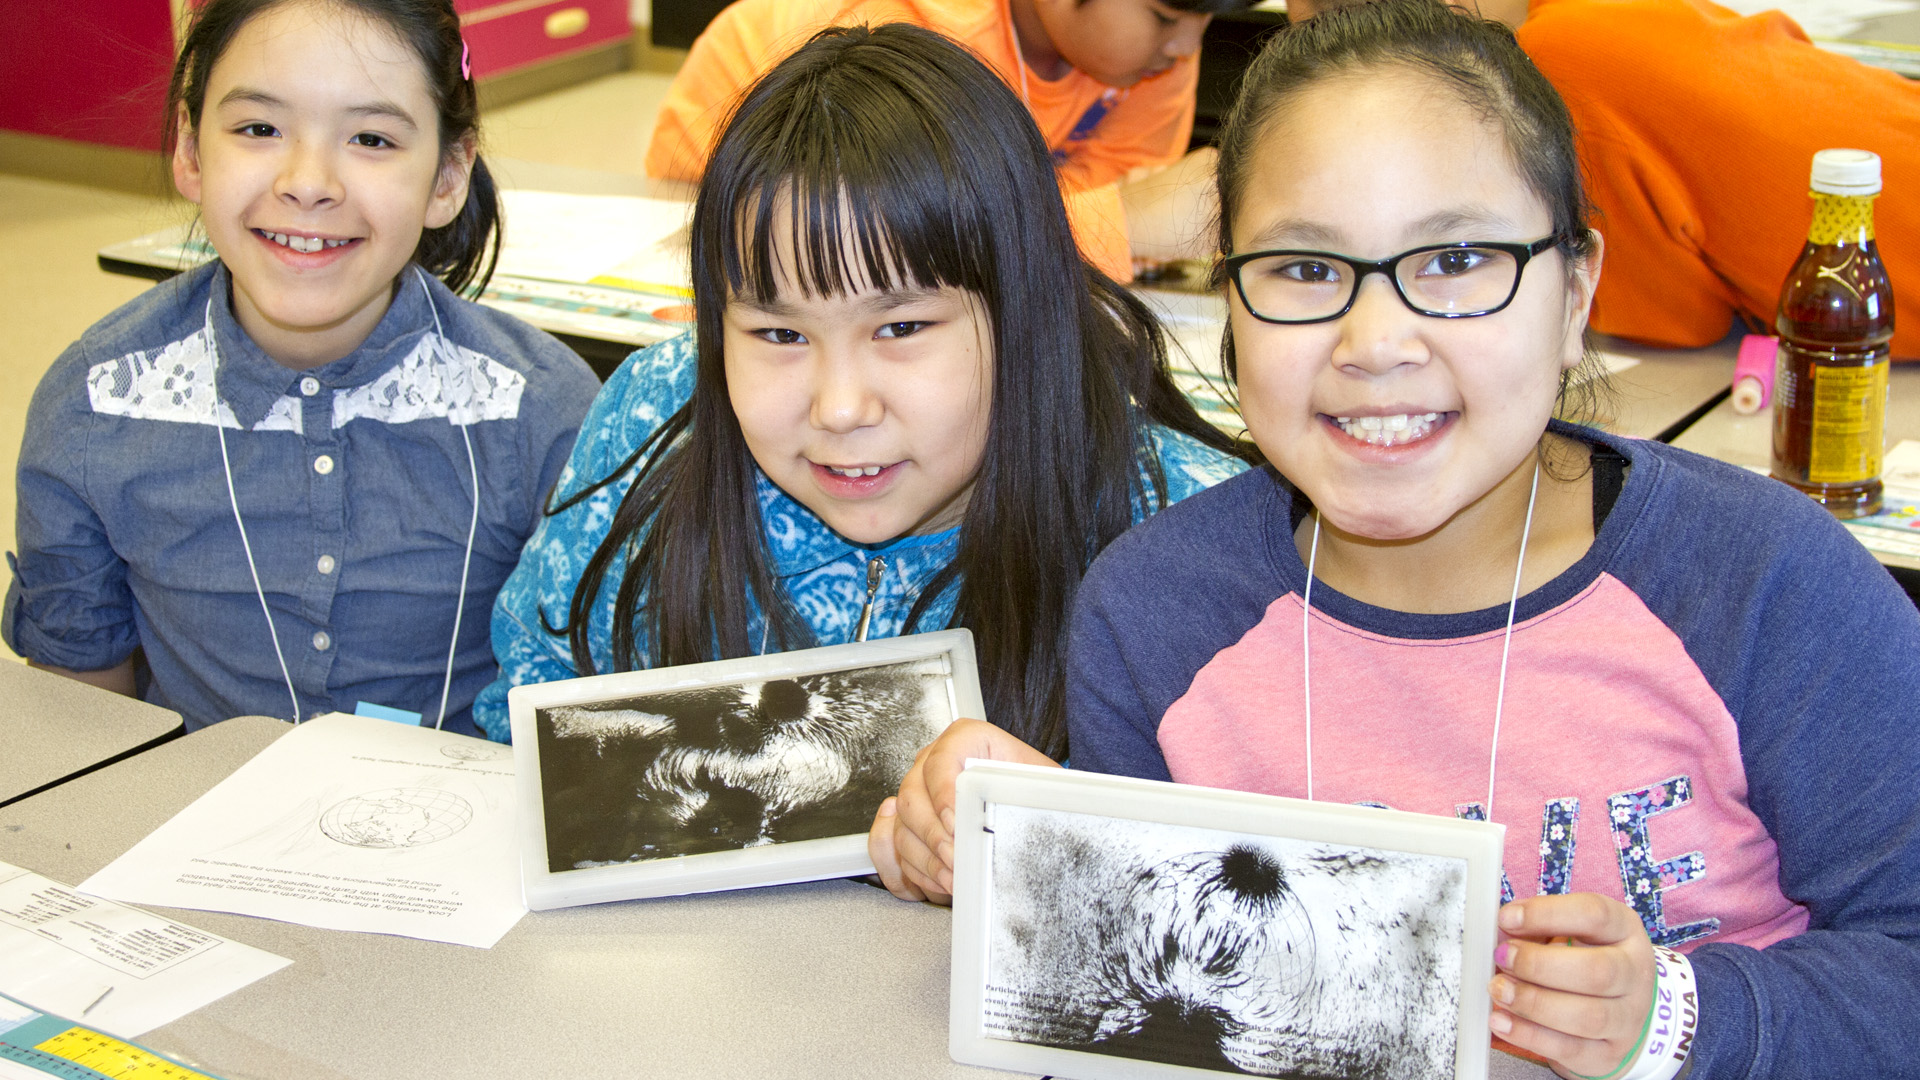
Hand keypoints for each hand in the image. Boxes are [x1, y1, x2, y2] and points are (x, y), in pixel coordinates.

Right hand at [867, 718, 1056, 903]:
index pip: (940, 761)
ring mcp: (918, 791)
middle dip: (934, 836)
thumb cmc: (1033, 789)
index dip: (944, 795)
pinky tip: (942, 881)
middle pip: (912, 796)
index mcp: (965, 740)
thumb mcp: (1038, 783)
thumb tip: (1018, 808)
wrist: (1030, 804)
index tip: (956, 825)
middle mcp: (934, 761)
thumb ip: (1026, 790)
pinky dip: (919, 870)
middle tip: (956, 859)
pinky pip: (899, 847)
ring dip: (927, 859)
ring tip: (953, 877)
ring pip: (902, 826)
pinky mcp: (912, 820)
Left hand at [1488, 894, 1656, 1078]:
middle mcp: (1634, 974)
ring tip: (1499, 990)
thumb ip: (1534, 926)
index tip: (1507, 918)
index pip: (1595, 915)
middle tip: (1502, 957)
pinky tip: (1502, 1021)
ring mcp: (1627, 1018)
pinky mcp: (1608, 1053)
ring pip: (1588, 1016)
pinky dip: (1530, 1036)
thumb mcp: (1566, 931)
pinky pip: (1571, 1049)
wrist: (1620, 1009)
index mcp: (1624, 930)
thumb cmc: (1584, 959)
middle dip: (1539, 964)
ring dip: (1533, 1003)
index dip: (1546, 914)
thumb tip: (1498, 929)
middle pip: (1597, 971)